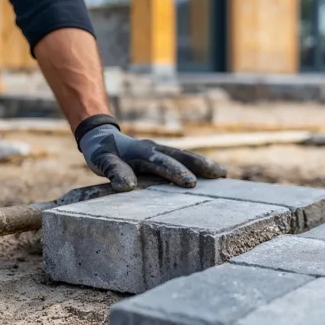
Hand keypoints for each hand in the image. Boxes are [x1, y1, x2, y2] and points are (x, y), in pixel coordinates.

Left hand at [77, 116, 225, 189]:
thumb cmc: (102, 152)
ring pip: (186, 155)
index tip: (190, 183)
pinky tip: (212, 175)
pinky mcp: (164, 156)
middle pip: (181, 155)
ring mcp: (161, 151)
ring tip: (222, 174)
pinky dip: (198, 165)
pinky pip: (183, 159)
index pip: (161, 162)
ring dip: (203, 164)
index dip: (175, 172)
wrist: (102, 137)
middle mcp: (156, 149)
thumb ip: (114, 172)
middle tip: (219, 176)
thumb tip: (127, 187)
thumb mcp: (102, 161)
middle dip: (199, 165)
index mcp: (142, 151)